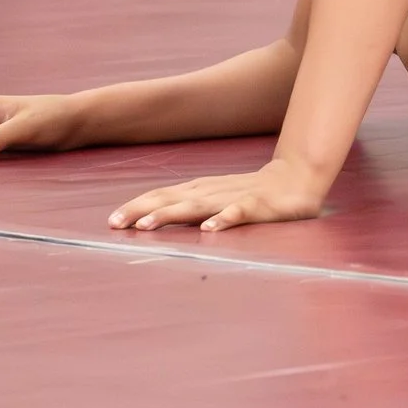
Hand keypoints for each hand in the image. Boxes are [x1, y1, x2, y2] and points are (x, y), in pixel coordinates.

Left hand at [108, 157, 327, 231]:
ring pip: (197, 206)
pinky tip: (209, 229)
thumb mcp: (213, 198)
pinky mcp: (258, 205)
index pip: (161, 196)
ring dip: (171, 214)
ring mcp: (233, 198)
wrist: (296, 178)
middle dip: (142, 210)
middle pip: (171, 199)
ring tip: (147, 225)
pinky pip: (239, 212)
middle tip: (116, 224)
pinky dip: (223, 220)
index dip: (135, 206)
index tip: (111, 222)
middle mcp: (210, 192)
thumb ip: (186, 207)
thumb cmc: (249, 192)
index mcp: (198, 190)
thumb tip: (148, 220)